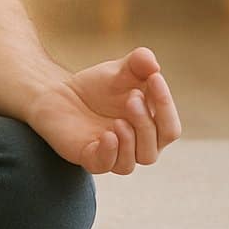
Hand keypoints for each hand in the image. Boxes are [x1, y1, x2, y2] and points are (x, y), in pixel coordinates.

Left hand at [24, 46, 180, 175]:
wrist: (59, 94)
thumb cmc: (97, 87)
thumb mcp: (120, 71)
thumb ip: (138, 64)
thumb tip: (152, 63)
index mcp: (151, 129)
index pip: (169, 128)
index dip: (165, 105)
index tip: (154, 77)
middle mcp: (137, 146)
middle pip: (155, 146)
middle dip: (146, 122)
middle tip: (132, 97)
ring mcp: (114, 154)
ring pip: (134, 160)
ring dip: (131, 140)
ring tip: (119, 120)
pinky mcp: (90, 157)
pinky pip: (105, 165)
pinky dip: (109, 152)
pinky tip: (107, 135)